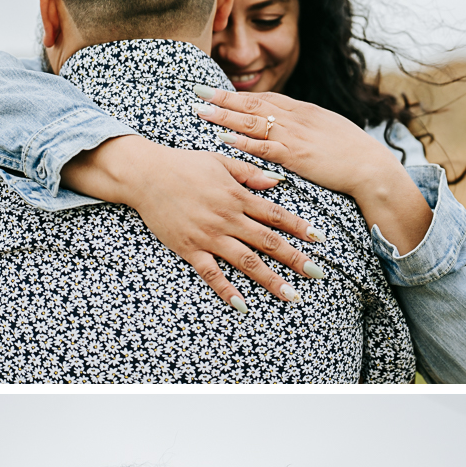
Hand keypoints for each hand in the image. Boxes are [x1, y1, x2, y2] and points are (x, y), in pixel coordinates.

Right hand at [61, 135, 326, 312]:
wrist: (146, 175)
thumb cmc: (183, 165)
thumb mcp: (220, 161)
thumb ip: (250, 173)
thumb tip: (278, 183)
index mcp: (237, 196)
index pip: (276, 214)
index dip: (300, 227)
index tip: (320, 239)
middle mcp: (227, 218)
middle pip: (269, 242)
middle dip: (295, 258)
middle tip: (318, 274)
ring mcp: (209, 236)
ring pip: (246, 261)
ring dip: (270, 280)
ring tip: (291, 295)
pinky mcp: (189, 249)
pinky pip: (211, 274)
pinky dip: (227, 290)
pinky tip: (243, 305)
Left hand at [192, 88, 399, 195]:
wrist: (371, 167)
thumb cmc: (353, 153)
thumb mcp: (329, 131)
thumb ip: (308, 127)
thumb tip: (293, 126)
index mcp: (304, 111)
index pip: (266, 98)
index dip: (241, 95)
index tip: (220, 91)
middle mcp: (296, 118)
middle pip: (253, 103)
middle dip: (224, 98)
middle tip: (199, 92)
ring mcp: (295, 136)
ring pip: (253, 121)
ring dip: (225, 116)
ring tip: (202, 111)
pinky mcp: (295, 156)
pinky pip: (263, 146)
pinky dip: (242, 141)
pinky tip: (224, 137)